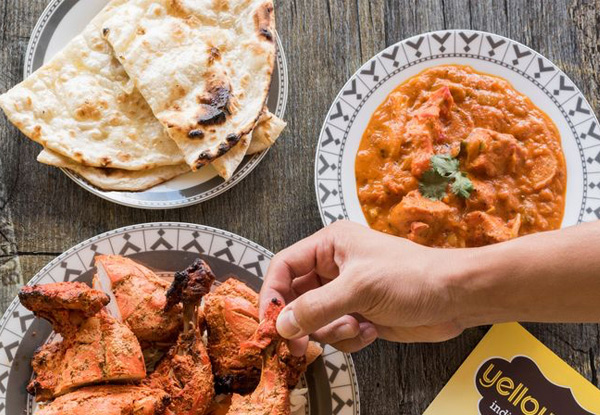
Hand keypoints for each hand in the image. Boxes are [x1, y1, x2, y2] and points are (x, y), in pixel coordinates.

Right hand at [259, 221, 466, 353]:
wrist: (454, 298)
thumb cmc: (413, 276)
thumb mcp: (359, 288)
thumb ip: (317, 307)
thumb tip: (283, 323)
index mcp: (330, 245)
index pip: (285, 266)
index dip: (274, 293)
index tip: (271, 320)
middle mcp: (334, 267)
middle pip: (297, 297)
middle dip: (302, 321)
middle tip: (300, 343)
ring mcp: (347, 292)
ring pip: (315, 319)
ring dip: (331, 331)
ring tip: (356, 326)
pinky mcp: (359, 314)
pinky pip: (336, 333)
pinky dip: (349, 338)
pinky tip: (372, 330)